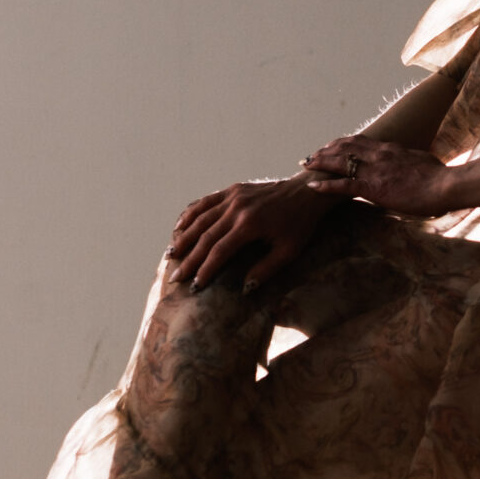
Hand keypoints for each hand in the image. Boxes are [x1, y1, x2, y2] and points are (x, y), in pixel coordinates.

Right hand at [166, 176, 333, 289]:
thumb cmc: (301, 224)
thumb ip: (266, 270)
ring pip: (200, 218)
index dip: (205, 270)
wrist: (307, 192)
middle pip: (205, 237)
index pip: (219, 251)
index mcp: (250, 224)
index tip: (195, 285)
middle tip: (176, 277)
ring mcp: (233, 196)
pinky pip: (206, 201)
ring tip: (171, 254)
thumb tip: (245, 289)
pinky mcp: (233, 189)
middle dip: (189, 259)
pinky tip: (179, 225)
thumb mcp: (289, 251)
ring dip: (184, 236)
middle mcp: (237, 208)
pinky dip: (191, 213)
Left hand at [300, 135, 459, 217]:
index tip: (330, 146)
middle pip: (344, 147)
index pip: (359, 141)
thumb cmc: (440, 177)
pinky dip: (326, 185)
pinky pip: (343, 185)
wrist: (446, 185)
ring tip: (305, 165)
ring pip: (339, 162)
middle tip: (311, 155)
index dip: (342, 143)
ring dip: (320, 163)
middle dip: (325, 150)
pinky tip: (312, 185)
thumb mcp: (422, 161)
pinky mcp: (374, 187)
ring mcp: (374, 170)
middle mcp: (378, 155)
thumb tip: (412, 160)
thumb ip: (410, 160)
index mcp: (389, 149)